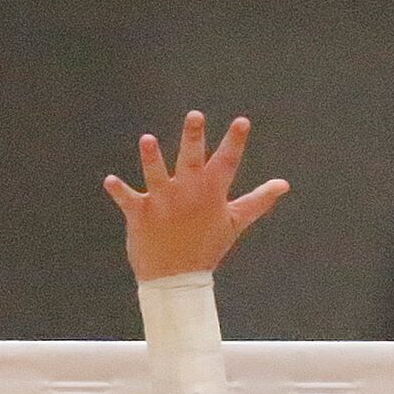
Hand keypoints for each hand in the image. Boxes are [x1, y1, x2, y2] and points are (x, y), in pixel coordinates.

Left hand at [103, 113, 287, 281]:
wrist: (176, 278)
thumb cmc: (207, 247)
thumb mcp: (235, 222)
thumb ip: (258, 200)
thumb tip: (283, 184)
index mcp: (211, 195)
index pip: (226, 163)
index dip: (235, 141)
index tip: (242, 121)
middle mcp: (188, 195)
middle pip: (191, 160)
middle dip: (193, 138)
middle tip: (195, 115)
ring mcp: (163, 204)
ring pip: (157, 175)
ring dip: (152, 158)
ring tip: (148, 139)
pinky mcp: (140, 214)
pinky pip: (128, 199)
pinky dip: (119, 191)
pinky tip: (109, 180)